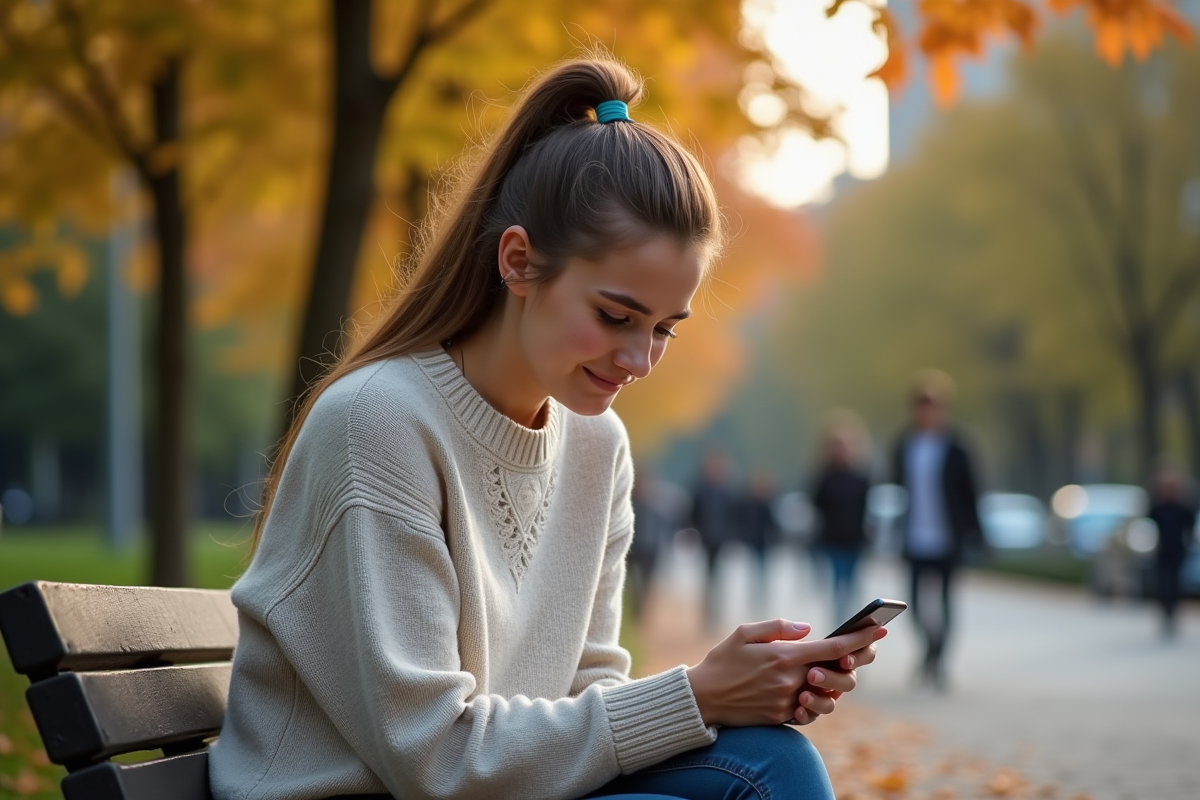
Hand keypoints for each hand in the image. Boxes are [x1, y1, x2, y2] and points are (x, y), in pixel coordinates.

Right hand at [685, 619, 884, 727]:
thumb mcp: (745, 633)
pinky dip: (812, 699)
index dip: (860, 639)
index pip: (833, 649)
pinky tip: (806, 689)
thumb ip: (779, 627)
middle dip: (849, 662)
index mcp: (784, 656)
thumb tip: (808, 629)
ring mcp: (787, 702)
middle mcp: (790, 681)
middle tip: (855, 652)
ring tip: (823, 672)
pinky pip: (808, 709)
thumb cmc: (723, 660)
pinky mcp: (782, 717)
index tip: (879, 629)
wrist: (703, 698)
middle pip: (835, 673)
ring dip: (830, 683)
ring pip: (825, 694)